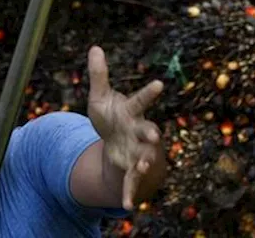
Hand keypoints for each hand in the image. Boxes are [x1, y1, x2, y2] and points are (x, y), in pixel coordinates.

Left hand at [86, 45, 163, 210]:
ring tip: (143, 165)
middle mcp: (141, 131)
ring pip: (145, 157)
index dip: (150, 93)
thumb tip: (95, 47)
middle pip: (149, 131)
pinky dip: (131, 193)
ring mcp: (139, 151)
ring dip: (144, 161)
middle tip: (155, 132)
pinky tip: (129, 206)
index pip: (141, 100)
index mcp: (133, 112)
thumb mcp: (101, 97)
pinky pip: (133, 182)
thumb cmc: (113, 116)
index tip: (160, 84)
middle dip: (151, 132)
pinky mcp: (132, 169)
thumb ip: (99, 75)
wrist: (119, 144)